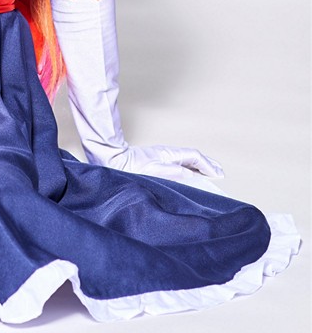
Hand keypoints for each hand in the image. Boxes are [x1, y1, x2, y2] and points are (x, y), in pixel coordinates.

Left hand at [96, 142, 224, 189]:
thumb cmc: (129, 168)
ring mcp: (162, 158)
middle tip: (220, 173)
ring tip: (210, 176)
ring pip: (186, 161)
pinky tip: (191, 178)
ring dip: (199, 167)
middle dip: (207, 165)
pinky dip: (190, 170)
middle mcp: (167, 154)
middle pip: (192, 157)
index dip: (208, 165)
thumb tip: (189, 174)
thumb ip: (171, 172)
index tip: (220, 174)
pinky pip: (179, 166)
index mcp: (168, 154)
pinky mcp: (157, 164)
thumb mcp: (152, 171)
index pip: (194, 156)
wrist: (112, 162)